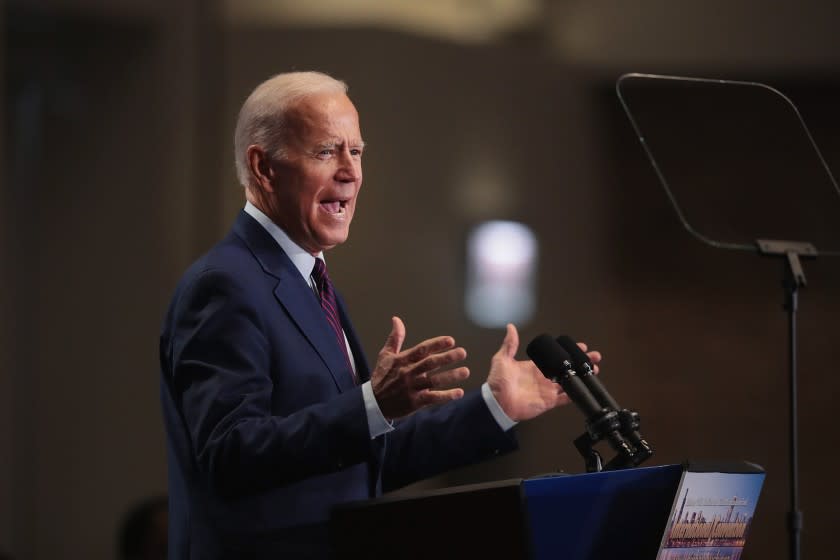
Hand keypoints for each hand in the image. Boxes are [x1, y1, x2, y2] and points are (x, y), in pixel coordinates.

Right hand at [371, 317, 469, 419]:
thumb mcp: (385, 355)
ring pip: (434, 381)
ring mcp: (412, 388)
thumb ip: (395, 338)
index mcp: (403, 360)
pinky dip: (446, 396)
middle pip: (430, 363)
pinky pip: (433, 398)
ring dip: (451, 376)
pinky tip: (459, 392)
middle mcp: (408, 373)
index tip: (451, 340)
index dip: (436, 344)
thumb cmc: (382, 377)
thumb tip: (396, 319)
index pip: (422, 350)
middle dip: (447, 357)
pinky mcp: (415, 402)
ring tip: (465, 371)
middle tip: (462, 352)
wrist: (374, 403)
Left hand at [487, 324, 601, 421]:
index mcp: (534, 366)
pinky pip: (564, 398)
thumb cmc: (497, 383)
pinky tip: (583, 388)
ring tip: (593, 369)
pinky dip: (574, 393)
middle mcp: (543, 377)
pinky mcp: (548, 401)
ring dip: (582, 375)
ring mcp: (547, 389)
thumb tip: (510, 327)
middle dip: (581, 361)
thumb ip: (510, 344)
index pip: (555, 356)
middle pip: (566, 367)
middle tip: (593, 357)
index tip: (580, 346)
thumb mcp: (502, 359)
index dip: (568, 351)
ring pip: (569, 381)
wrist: (497, 403)